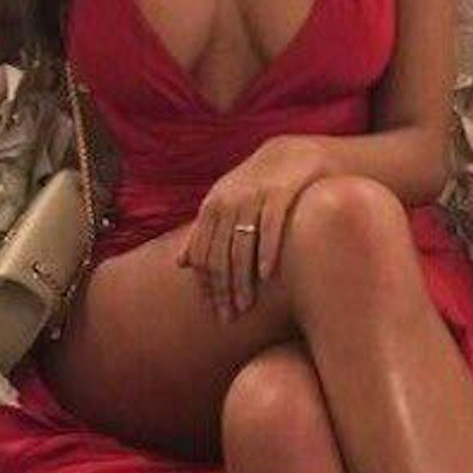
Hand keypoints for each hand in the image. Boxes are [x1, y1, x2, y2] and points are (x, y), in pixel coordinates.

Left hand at [177, 135, 327, 323]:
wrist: (292, 155)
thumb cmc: (256, 187)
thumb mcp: (224, 204)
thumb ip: (202, 233)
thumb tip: (180, 263)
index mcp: (212, 207)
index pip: (202, 254)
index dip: (206, 285)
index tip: (214, 310)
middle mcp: (228, 202)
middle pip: (219, 254)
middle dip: (222, 290)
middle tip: (228, 317)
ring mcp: (254, 197)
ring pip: (241, 246)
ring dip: (242, 280)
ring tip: (246, 305)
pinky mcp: (280, 193)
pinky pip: (270, 227)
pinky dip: (266, 252)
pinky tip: (266, 276)